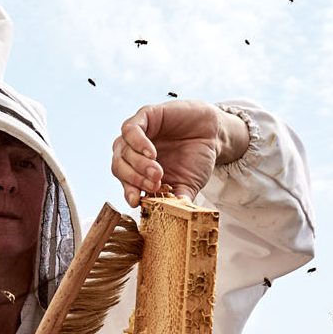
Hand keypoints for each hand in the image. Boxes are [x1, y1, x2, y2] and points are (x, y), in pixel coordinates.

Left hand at [110, 100, 249, 206]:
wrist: (213, 134)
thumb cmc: (197, 159)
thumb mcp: (188, 185)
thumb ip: (177, 199)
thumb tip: (172, 217)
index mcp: (139, 173)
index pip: (126, 184)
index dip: (129, 193)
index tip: (137, 202)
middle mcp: (133, 155)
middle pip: (119, 168)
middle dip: (135, 179)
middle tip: (155, 183)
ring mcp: (137, 136)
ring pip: (122, 150)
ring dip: (138, 164)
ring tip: (157, 172)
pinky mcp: (144, 117)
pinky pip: (130, 130)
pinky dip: (137, 143)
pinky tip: (151, 153)